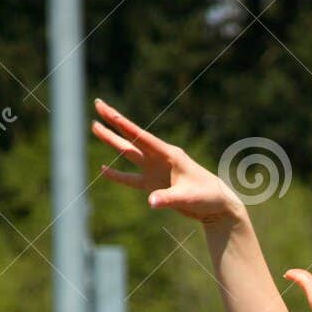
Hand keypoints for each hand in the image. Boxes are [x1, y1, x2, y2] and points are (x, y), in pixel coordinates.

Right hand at [91, 98, 247, 226]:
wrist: (216, 206)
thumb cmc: (207, 196)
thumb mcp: (188, 197)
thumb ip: (168, 199)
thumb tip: (151, 202)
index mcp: (168, 154)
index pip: (140, 135)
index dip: (121, 122)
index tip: (107, 109)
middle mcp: (159, 158)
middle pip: (131, 137)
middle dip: (113, 122)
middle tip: (97, 104)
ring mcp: (155, 171)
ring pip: (128, 154)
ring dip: (112, 142)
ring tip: (95, 127)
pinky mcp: (154, 186)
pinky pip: (131, 179)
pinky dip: (118, 175)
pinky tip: (105, 169)